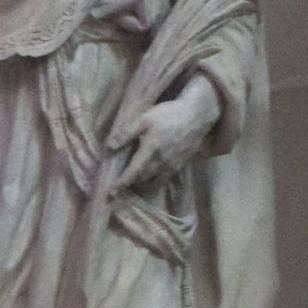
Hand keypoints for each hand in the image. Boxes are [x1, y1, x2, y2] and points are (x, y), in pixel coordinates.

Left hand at [112, 76, 220, 190]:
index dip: (121, 184)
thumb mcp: (144, 119)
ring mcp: (172, 166)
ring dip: (143, 185)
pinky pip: (165, 179)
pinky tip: (152, 175)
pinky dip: (155, 181)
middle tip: (121, 184)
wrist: (197, 116)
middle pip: (142, 181)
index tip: (111, 193)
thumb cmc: (169, 115)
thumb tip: (110, 146)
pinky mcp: (180, 166)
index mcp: (149, 152)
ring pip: (155, 183)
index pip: (132, 174)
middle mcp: (161, 164)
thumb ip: (126, 133)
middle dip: (131, 184)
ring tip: (135, 183)